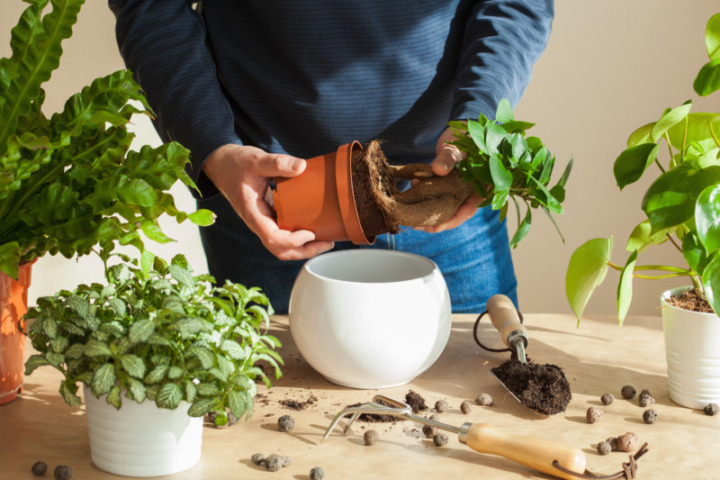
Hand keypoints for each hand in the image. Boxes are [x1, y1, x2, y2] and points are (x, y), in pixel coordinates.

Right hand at [203, 144, 334, 259]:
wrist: (222, 165)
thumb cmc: (237, 163)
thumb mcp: (256, 159)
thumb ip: (277, 162)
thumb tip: (301, 166)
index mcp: (252, 212)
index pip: (272, 238)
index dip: (292, 240)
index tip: (310, 233)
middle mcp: (258, 222)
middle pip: (279, 250)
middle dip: (303, 251)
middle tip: (327, 243)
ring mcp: (263, 222)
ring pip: (281, 246)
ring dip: (303, 248)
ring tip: (325, 241)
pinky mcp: (269, 217)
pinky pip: (283, 234)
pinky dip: (299, 237)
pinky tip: (314, 229)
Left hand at [421, 126, 483, 232]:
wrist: (461, 128)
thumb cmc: (465, 136)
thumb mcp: (458, 147)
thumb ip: (449, 158)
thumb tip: (438, 170)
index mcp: (481, 185)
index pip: (468, 209)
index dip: (452, 220)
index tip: (435, 228)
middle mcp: (471, 190)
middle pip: (455, 212)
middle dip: (436, 221)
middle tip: (416, 224)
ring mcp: (460, 188)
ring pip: (446, 205)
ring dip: (429, 209)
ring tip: (412, 209)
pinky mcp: (450, 184)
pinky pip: (439, 195)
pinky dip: (427, 195)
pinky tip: (414, 187)